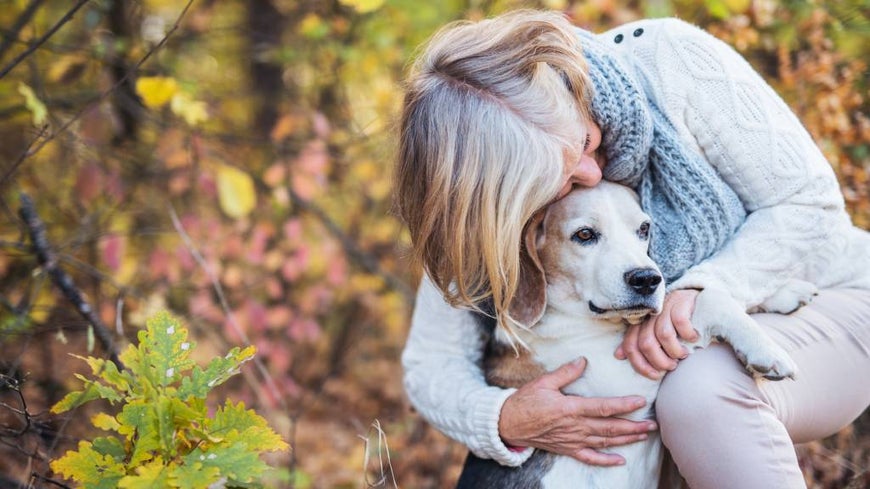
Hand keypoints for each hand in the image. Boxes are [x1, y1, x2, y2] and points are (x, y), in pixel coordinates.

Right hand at [498, 357, 656, 465]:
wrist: (508, 424)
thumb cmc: (524, 401)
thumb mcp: (543, 382)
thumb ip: (565, 373)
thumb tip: (583, 361)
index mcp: (571, 408)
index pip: (603, 407)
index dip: (623, 405)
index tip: (640, 402)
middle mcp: (575, 427)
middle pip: (610, 428)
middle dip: (633, 426)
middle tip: (653, 424)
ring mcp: (573, 440)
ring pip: (605, 442)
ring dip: (627, 440)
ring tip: (644, 435)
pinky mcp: (567, 449)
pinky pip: (590, 457)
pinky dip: (606, 460)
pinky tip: (620, 460)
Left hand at [615, 289, 700, 378]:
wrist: (700, 302)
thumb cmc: (677, 326)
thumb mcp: (657, 337)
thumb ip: (639, 345)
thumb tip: (618, 355)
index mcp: (641, 323)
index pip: (631, 345)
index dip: (640, 364)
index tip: (654, 375)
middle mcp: (650, 314)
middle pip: (646, 343)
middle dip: (659, 361)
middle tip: (672, 366)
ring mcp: (665, 306)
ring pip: (663, 335)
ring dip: (675, 351)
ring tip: (683, 355)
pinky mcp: (681, 301)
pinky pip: (680, 322)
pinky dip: (688, 334)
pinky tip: (693, 338)